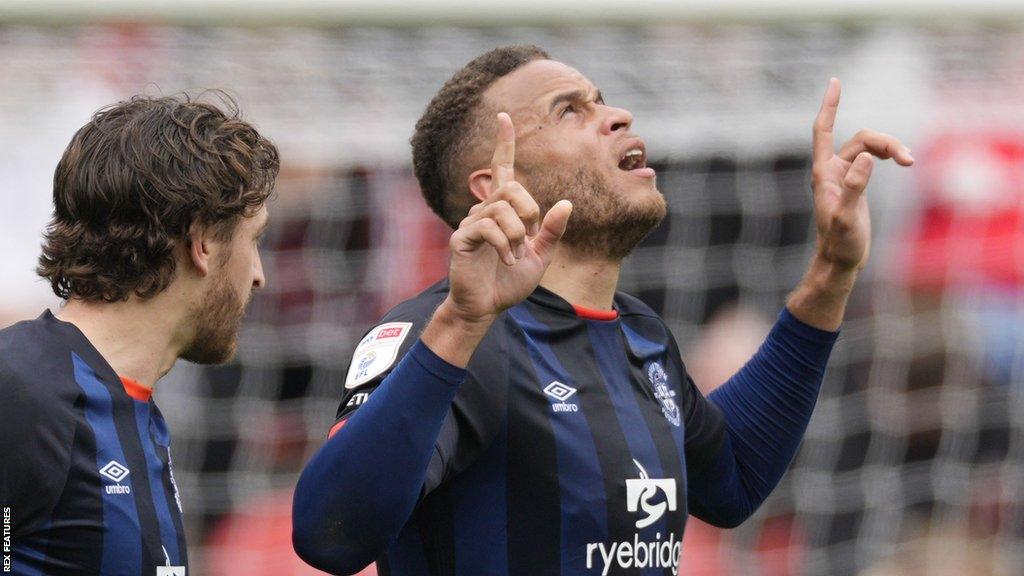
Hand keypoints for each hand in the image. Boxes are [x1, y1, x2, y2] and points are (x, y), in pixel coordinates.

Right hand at [445, 112, 571, 324]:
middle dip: (529, 211)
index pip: (502, 168)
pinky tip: (506, 260)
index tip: (503, 117)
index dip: (504, 142)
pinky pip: (488, 227)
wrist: (487, 307)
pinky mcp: (461, 239)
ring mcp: (470, 223)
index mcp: (503, 210)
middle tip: (529, 239)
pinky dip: (505, 245)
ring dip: (518, 234)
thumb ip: (552, 231)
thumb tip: (565, 204)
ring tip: (515, 255)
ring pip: (502, 208)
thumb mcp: (540, 256)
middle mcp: (484, 210)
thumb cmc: (509, 281)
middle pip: (511, 188)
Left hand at [811, 78, 913, 271]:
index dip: (829, 106)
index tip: (835, 81)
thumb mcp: (846, 218)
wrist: (840, 261)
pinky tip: (905, 160)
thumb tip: (867, 157)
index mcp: (823, 173)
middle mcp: (832, 170)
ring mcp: (845, 175)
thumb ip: (855, 188)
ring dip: (892, 148)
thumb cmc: (840, 243)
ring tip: (911, 160)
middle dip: (886, 141)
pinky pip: (874, 158)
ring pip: (870, 147)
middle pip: (860, 139)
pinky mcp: (856, 183)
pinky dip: (889, 155)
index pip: (822, 130)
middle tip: (909, 158)